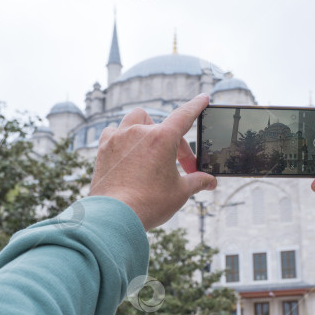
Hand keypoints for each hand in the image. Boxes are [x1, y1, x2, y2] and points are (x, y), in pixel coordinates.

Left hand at [89, 94, 216, 229]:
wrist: (115, 216)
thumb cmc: (149, 203)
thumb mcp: (180, 192)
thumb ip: (197, 181)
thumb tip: (210, 181)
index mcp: (162, 139)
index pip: (184, 115)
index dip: (196, 106)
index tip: (204, 97)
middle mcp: (139, 132)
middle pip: (162, 126)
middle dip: (173, 143)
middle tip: (180, 165)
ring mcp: (118, 138)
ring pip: (135, 120)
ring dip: (146, 129)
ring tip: (151, 149)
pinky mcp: (103, 148)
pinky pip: (114, 132)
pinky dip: (123, 137)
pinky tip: (128, 153)